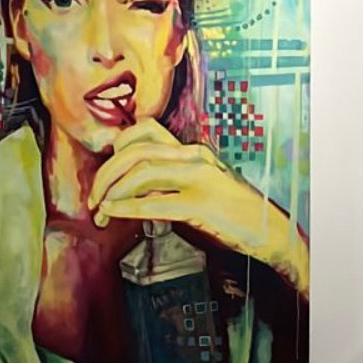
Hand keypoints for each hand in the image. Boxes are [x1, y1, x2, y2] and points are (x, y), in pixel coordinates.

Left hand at [89, 120, 308, 299]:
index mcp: (192, 151)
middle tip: (93, 199)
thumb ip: (172, 184)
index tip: (107, 173)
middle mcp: (193, 158)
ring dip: (112, 191)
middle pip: (135, 151)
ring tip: (100, 211)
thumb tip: (138, 192)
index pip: (145, 131)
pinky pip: (155, 203)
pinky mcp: (201, 206)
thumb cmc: (234, 215)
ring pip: (141, 172)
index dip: (117, 148)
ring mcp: (199, 179)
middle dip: (106, 174)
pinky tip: (112, 214)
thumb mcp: (201, 188)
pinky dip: (128, 207)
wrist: (269, 231)